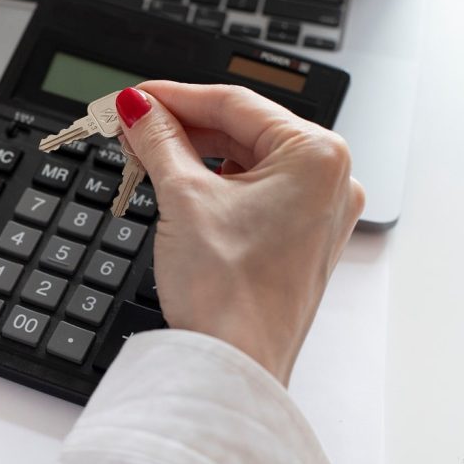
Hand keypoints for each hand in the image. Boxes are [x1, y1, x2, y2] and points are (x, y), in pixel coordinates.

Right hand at [114, 83, 365, 384]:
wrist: (235, 367)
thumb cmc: (230, 296)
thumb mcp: (183, 198)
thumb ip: (158, 140)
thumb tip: (139, 108)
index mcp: (319, 157)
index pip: (235, 104)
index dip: (174, 96)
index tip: (136, 98)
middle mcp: (330, 181)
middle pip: (243, 130)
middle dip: (182, 127)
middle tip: (134, 127)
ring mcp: (318, 214)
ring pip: (247, 162)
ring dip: (195, 156)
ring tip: (148, 155)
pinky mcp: (299, 240)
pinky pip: (253, 193)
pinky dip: (214, 185)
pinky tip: (178, 184)